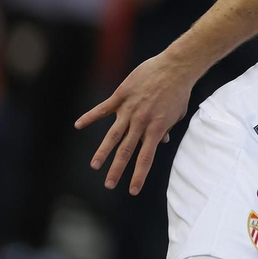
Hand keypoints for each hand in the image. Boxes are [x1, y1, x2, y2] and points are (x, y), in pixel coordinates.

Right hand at [76, 51, 199, 193]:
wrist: (175, 68)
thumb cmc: (179, 91)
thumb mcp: (177, 113)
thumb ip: (167, 128)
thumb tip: (162, 142)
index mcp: (157, 129)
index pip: (146, 158)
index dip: (138, 175)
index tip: (132, 190)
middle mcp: (141, 122)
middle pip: (126, 151)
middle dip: (117, 170)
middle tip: (108, 185)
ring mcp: (129, 109)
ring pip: (113, 135)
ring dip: (103, 151)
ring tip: (94, 165)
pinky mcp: (121, 96)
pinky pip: (103, 109)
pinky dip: (90, 117)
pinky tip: (78, 125)